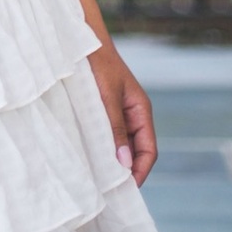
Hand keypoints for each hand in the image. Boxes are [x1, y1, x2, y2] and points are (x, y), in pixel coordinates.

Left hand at [87, 45, 157, 186]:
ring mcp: (117, 112)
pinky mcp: (101, 109)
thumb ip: (115, 128)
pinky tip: (87, 155)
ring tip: (98, 179)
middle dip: (127, 170)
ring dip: (111, 159)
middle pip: (135, 150)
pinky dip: (100, 146)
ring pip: (119, 143)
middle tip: (110, 191)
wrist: (83, 40)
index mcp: (141, 111)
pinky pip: (105, 133)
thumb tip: (125, 162)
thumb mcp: (107, 97)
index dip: (140, 171)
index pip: (148, 150)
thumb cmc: (98, 64)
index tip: (127, 189)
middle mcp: (132, 114)